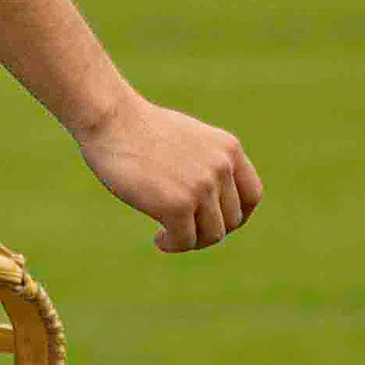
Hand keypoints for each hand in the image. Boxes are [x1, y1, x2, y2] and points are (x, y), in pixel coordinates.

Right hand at [75, 95, 262, 252]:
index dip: (238, 216)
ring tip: (167, 235)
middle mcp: (221, 167)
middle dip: (208, 231)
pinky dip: (172, 245)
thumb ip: (207, 164)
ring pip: (211, 235)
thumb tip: (213, 204)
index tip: (216, 223)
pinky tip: (158, 238)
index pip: (252, 195)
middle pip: (232, 220)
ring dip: (190, 241)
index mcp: (229, 149)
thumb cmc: (141, 130)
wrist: (112, 120)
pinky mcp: (177, 204)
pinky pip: (184, 240)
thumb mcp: (189, 139)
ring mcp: (201, 186)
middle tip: (184, 231)